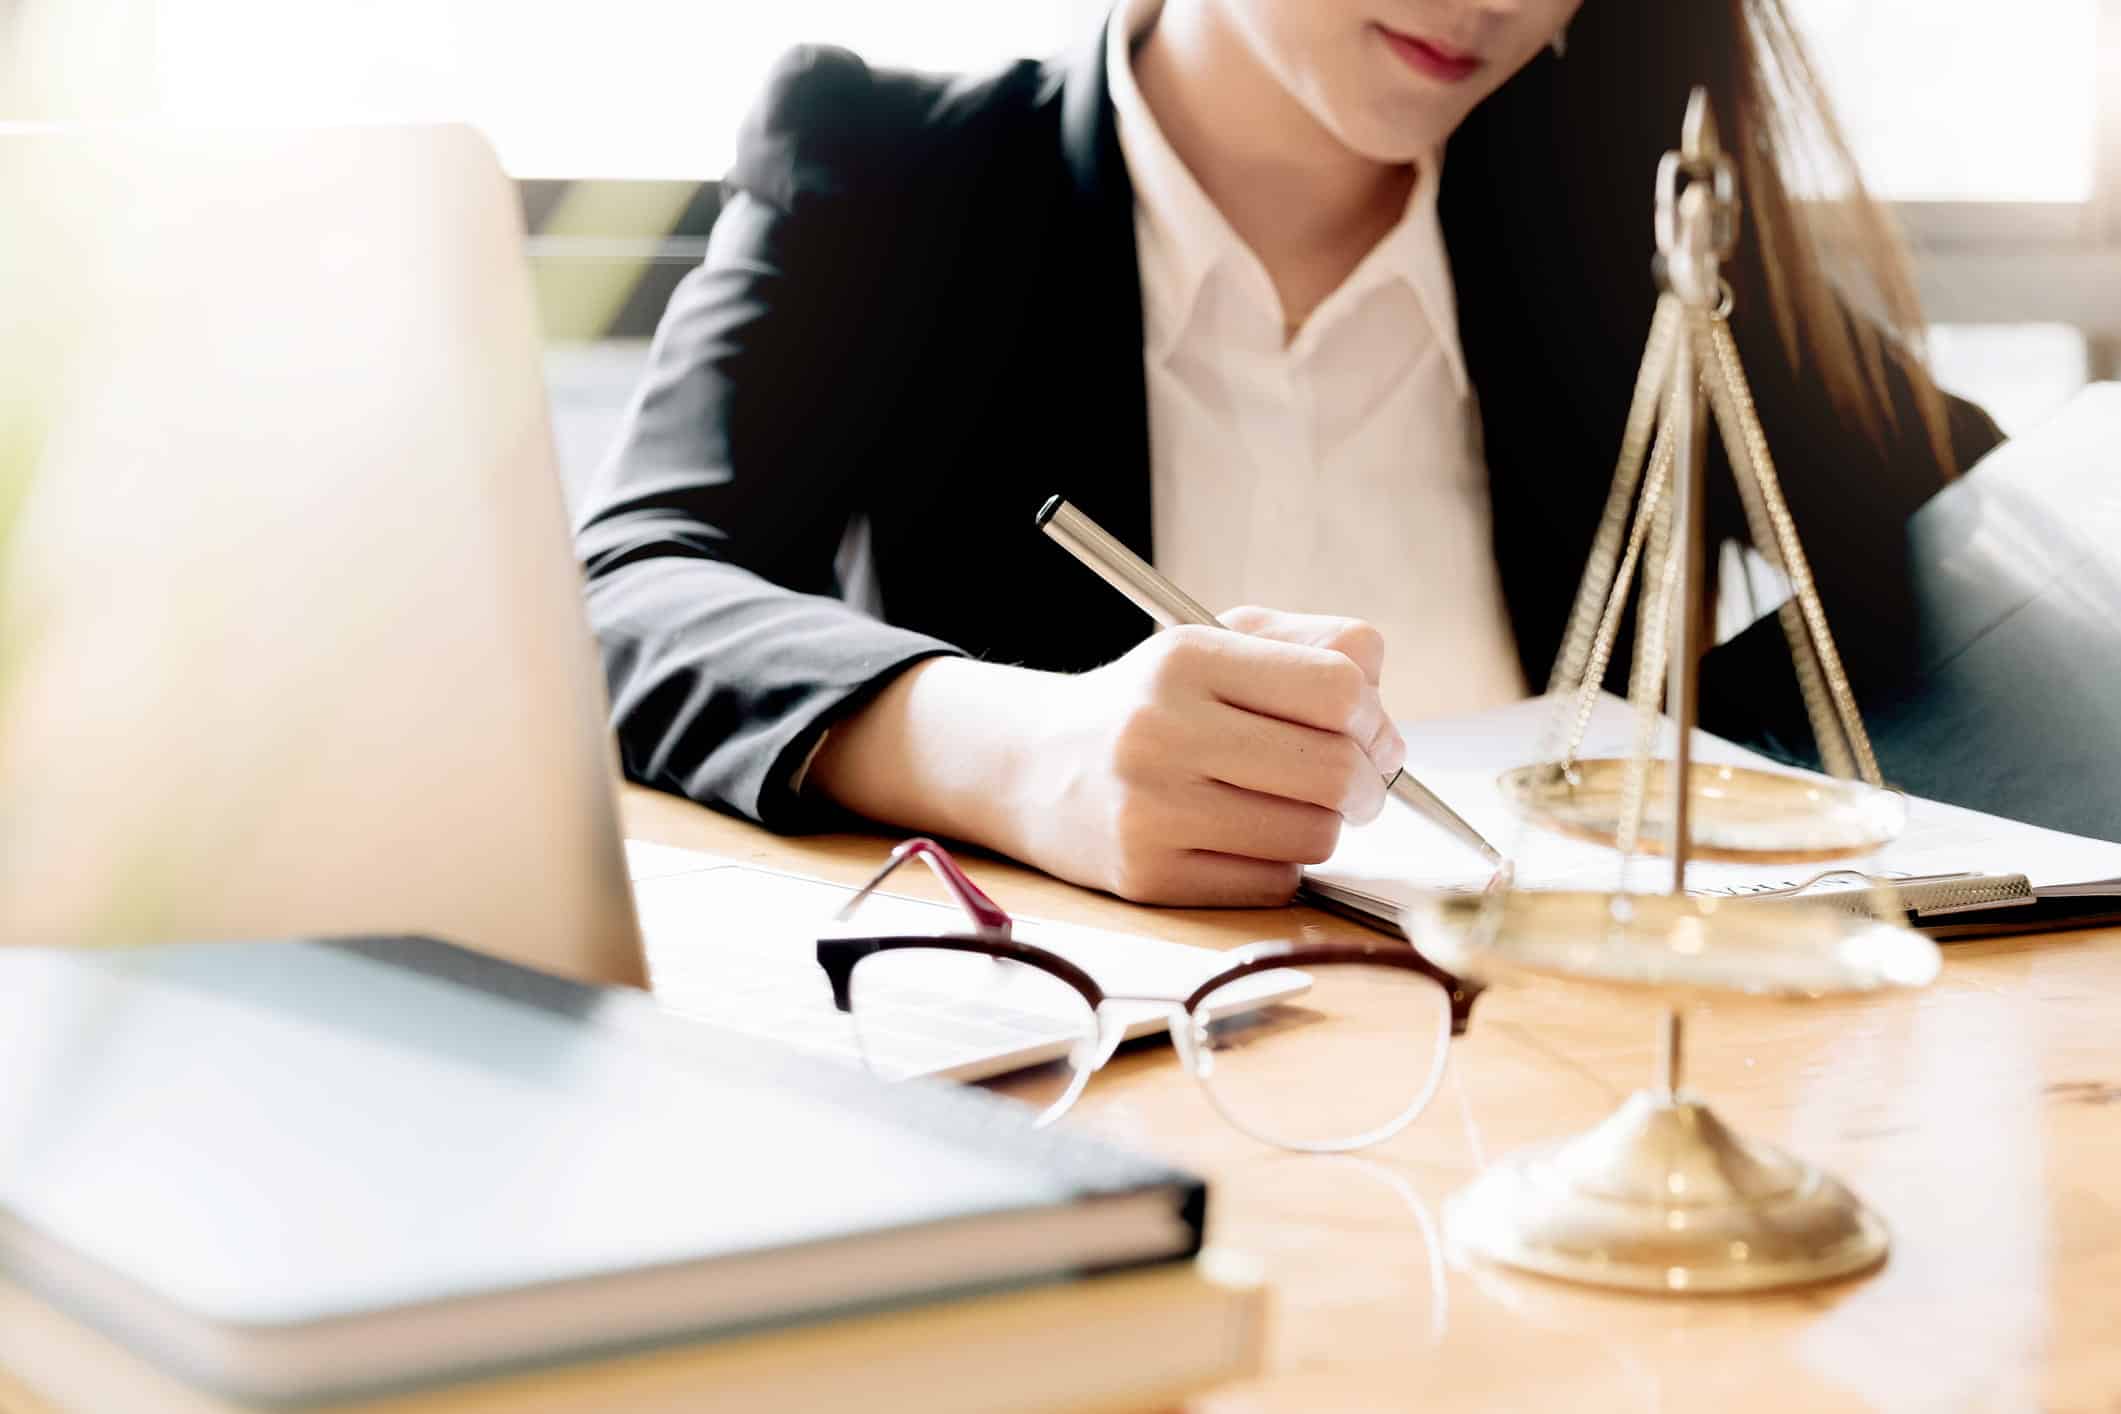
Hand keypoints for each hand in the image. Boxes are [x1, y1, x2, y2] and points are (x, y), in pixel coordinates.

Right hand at [1004, 608, 1404, 904]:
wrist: (1034, 766)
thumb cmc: (1151, 705)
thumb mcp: (1215, 644)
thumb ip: (1312, 646)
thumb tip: (1381, 706)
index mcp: (1187, 657)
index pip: (1337, 687)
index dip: (1376, 718)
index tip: (1371, 735)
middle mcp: (1162, 729)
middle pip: (1334, 769)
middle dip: (1368, 784)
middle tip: (1356, 786)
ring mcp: (1151, 808)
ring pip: (1312, 835)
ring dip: (1323, 827)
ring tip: (1290, 809)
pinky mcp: (1147, 875)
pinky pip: (1270, 884)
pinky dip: (1279, 866)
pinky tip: (1246, 840)